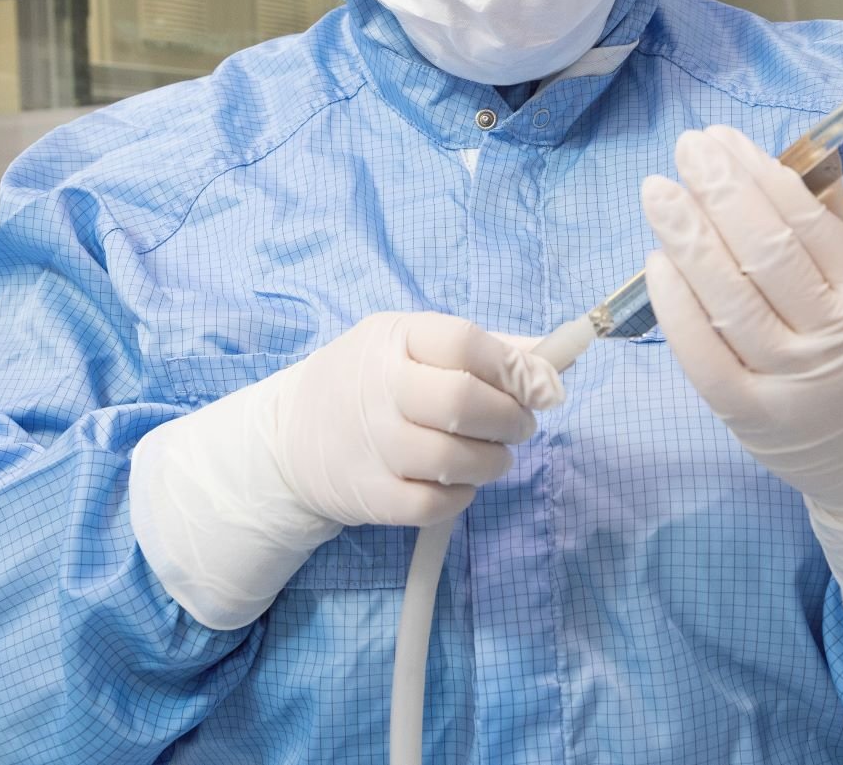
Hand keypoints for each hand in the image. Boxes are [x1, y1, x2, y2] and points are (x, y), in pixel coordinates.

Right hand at [272, 312, 563, 527]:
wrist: (288, 437)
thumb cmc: (371, 382)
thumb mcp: (414, 343)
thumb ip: (486, 349)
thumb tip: (554, 366)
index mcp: (395, 339)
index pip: (464, 342)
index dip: (513, 366)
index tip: (540, 386)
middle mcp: (379, 388)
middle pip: (463, 401)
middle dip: (511, 418)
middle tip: (520, 425)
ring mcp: (371, 444)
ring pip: (454, 458)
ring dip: (494, 461)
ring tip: (495, 455)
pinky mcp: (369, 496)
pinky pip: (434, 504)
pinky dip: (463, 496)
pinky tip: (462, 482)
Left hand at [640, 125, 842, 518]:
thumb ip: (842, 228)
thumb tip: (803, 157)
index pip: (810, 224)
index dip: (761, 176)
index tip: (724, 141)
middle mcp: (833, 340)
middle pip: (767, 255)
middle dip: (720, 194)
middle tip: (688, 150)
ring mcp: (790, 383)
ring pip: (730, 301)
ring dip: (688, 239)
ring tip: (659, 192)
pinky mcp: (751, 420)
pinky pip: (704, 357)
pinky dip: (677, 309)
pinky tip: (658, 265)